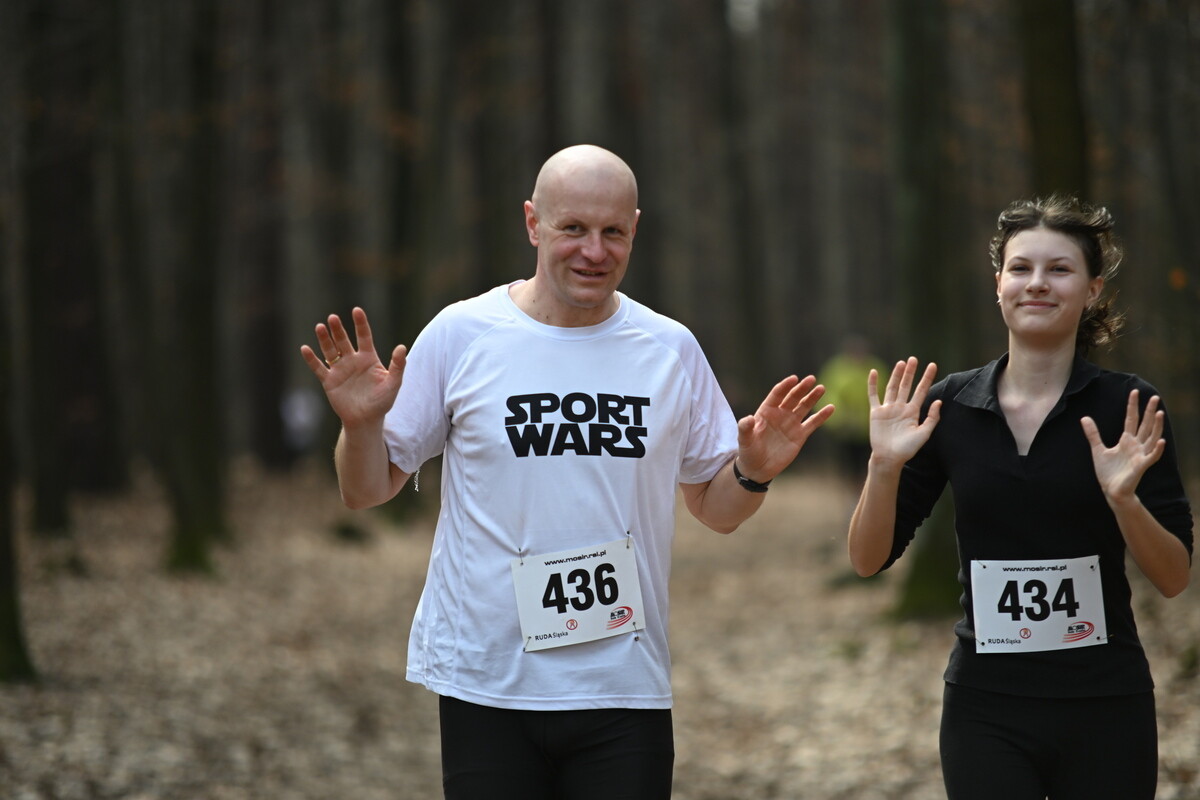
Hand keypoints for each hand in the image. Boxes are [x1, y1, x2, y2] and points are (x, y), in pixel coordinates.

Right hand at [299, 307, 406, 428]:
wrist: (367, 420)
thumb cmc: (382, 402)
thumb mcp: (393, 383)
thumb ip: (398, 366)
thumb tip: (402, 347)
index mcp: (369, 358)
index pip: (364, 336)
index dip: (360, 324)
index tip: (356, 310)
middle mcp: (353, 360)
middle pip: (344, 340)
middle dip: (338, 329)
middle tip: (333, 318)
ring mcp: (340, 370)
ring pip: (330, 351)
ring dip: (324, 339)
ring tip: (320, 327)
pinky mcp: (329, 381)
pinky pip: (319, 368)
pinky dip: (311, 359)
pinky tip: (305, 349)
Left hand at [734, 375, 835, 481]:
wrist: (758, 469)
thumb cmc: (748, 452)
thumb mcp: (744, 440)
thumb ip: (745, 428)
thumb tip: (748, 418)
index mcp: (766, 411)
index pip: (777, 394)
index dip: (785, 386)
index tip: (794, 379)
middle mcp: (780, 414)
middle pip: (793, 397)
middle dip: (802, 388)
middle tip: (811, 379)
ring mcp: (791, 424)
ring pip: (804, 407)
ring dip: (812, 397)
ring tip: (821, 388)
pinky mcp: (800, 435)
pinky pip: (812, 423)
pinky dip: (821, 416)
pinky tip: (831, 408)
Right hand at [868, 357, 940, 464]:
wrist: (889, 457)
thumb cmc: (907, 449)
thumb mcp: (924, 434)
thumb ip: (931, 418)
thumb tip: (939, 401)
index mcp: (913, 412)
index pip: (921, 390)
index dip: (927, 378)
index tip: (932, 365)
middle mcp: (901, 407)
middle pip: (906, 386)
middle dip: (911, 373)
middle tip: (914, 359)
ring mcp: (888, 409)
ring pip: (892, 387)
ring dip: (896, 375)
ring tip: (901, 363)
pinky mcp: (876, 412)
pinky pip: (873, 395)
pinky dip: (872, 384)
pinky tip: (873, 372)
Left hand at [1081, 390, 1164, 502]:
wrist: (1111, 490)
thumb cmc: (1108, 472)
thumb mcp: (1097, 450)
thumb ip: (1093, 434)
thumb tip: (1084, 418)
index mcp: (1126, 440)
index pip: (1131, 419)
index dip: (1133, 406)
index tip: (1135, 392)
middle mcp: (1136, 445)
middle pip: (1144, 425)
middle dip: (1149, 411)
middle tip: (1155, 397)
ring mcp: (1140, 455)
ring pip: (1151, 437)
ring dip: (1156, 426)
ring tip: (1159, 413)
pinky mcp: (1141, 466)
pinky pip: (1151, 456)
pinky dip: (1156, 449)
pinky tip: (1160, 441)